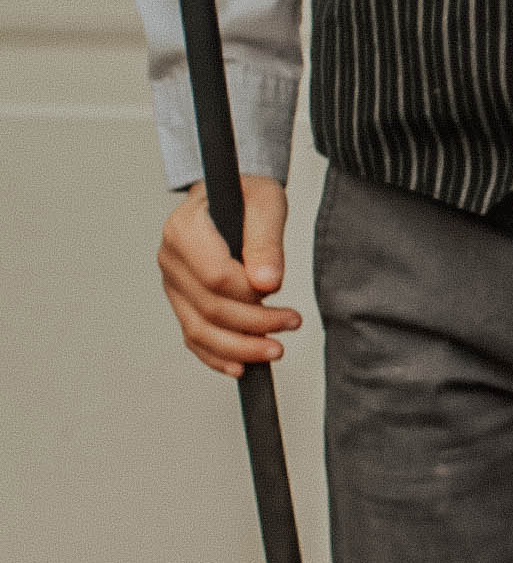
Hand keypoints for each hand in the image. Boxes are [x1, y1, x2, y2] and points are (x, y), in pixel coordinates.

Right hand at [158, 172, 295, 375]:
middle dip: (254, 324)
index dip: (249, 293)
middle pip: (210, 308)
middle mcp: (170, 258)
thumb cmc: (248, 195)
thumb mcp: (266, 202)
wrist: (232, 197)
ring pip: (199, 330)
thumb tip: (267, 283)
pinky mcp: (182, 302)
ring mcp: (172, 284)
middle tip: (292, 323)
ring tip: (275, 349)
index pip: (215, 276)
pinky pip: (194, 338)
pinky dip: (218, 357)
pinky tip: (243, 366)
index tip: (278, 291)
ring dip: (239, 348)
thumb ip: (266, 240)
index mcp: (184, 228)